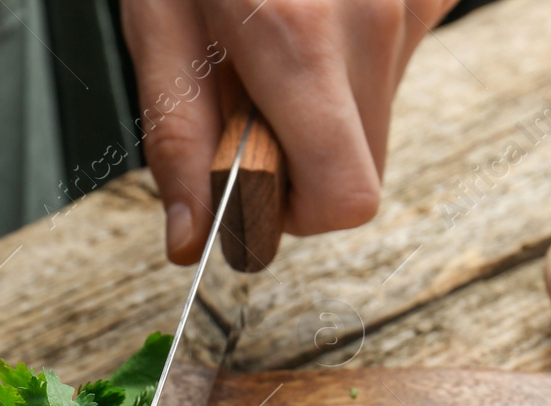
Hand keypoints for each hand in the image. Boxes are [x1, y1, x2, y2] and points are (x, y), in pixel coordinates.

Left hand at [122, 0, 457, 263]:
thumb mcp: (157, 20)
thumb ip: (178, 136)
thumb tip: (189, 238)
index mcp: (300, 40)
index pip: (345, 196)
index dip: (295, 211)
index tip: (252, 186)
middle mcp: (376, 20)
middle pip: (365, 164)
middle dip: (301, 157)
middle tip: (247, 99)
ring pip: (379, 112)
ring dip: (323, 103)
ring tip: (272, 34)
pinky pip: (393, 58)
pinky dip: (348, 56)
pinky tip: (309, 8)